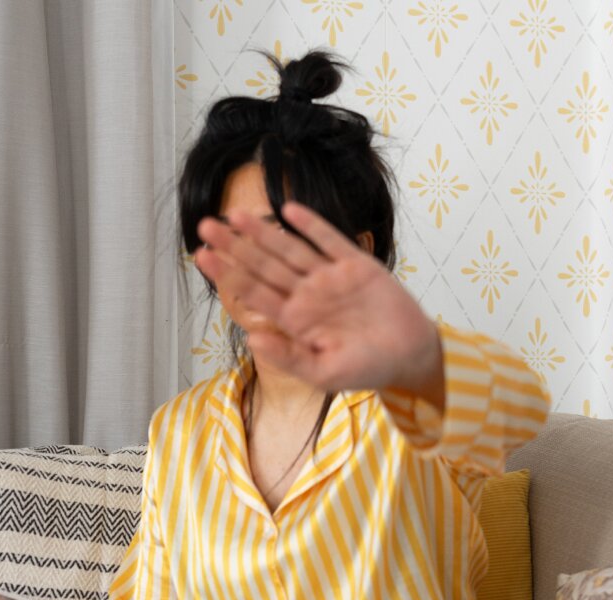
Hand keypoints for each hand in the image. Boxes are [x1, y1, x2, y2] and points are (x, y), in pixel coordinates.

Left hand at [195, 203, 444, 406]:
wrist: (410, 357)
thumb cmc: (367, 369)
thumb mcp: (324, 374)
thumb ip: (288, 358)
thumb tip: (253, 340)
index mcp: (296, 322)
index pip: (255, 293)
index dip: (228, 274)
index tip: (203, 257)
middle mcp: (307, 295)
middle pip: (264, 266)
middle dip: (234, 246)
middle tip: (204, 227)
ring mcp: (330, 278)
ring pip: (290, 249)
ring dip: (263, 232)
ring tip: (234, 214)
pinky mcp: (356, 265)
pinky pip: (330, 240)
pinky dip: (311, 225)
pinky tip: (289, 211)